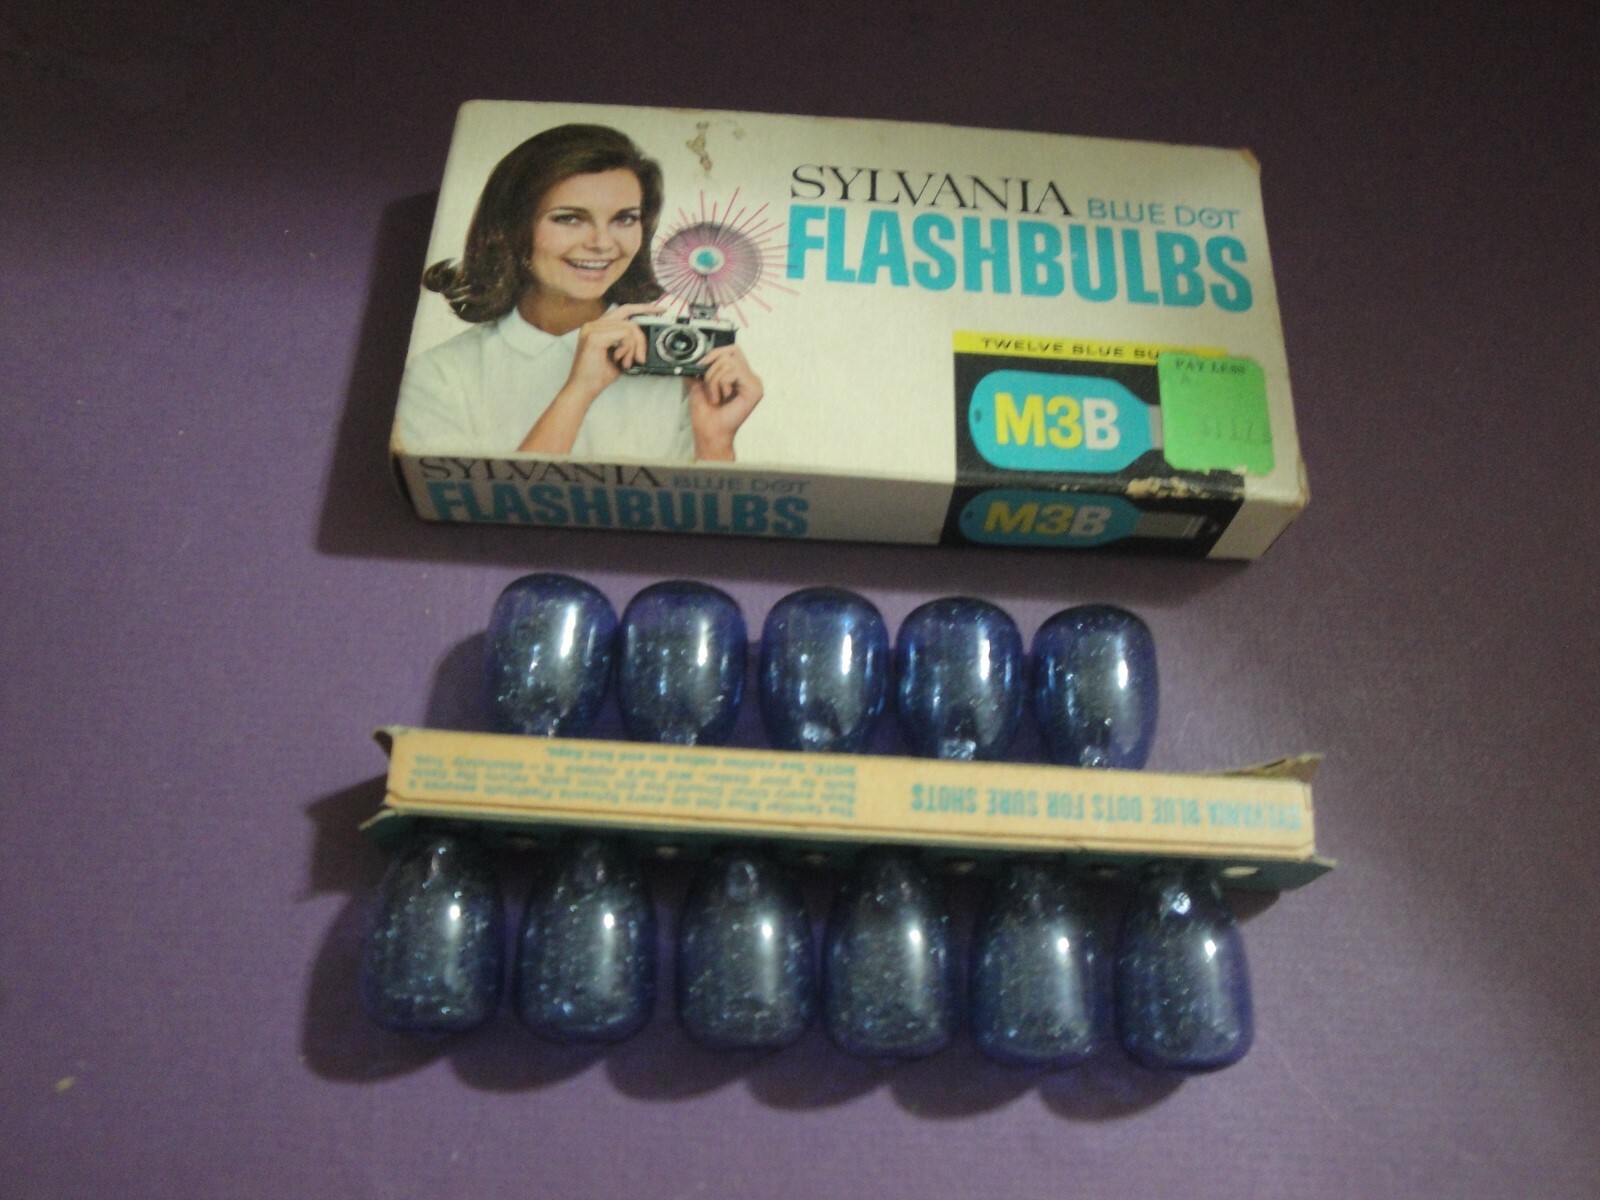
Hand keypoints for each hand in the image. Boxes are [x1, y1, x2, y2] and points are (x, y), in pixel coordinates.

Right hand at [517, 303, 663, 453]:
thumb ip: (628, 343)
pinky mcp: (594, 336)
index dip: (643, 308)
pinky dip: (627, 349)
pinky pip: (623, 335)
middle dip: (640, 339)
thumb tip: (644, 338)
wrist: (584, 389)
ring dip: (632, 348)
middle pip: (629, 319)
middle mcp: (593, 324)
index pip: (624, 310)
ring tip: (625, 362)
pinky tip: (618, 359)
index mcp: (598, 326)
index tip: (660, 309)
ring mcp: (592, 328)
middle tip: (641, 357)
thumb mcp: (619, 355)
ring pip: (628, 327)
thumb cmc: (598, 376)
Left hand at [688, 344, 763, 460]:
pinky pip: (734, 372)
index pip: (733, 350)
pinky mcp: (755, 390)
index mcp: (741, 376)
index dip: (715, 353)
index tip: (701, 366)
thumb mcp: (699, 384)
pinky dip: (721, 384)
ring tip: (716, 397)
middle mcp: (750, 379)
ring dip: (714, 380)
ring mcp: (755, 384)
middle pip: (731, 353)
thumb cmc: (706, 414)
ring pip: (729, 363)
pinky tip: (723, 399)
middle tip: (710, 390)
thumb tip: (693, 357)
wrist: (709, 431)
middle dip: (712, 370)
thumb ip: (699, 369)